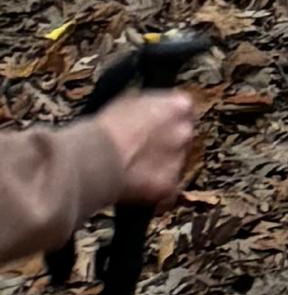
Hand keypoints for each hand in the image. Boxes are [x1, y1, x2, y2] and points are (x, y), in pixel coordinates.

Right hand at [91, 85, 195, 211]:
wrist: (94, 157)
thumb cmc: (106, 129)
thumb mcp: (131, 101)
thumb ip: (153, 105)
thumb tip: (153, 111)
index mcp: (179, 105)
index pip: (183, 113)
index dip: (168, 123)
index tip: (157, 130)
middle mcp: (185, 131)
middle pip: (183, 139)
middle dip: (167, 146)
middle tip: (145, 153)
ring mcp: (180, 159)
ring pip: (176, 166)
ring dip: (161, 169)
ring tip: (136, 172)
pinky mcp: (169, 185)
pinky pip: (167, 192)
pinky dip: (156, 194)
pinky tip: (138, 189)